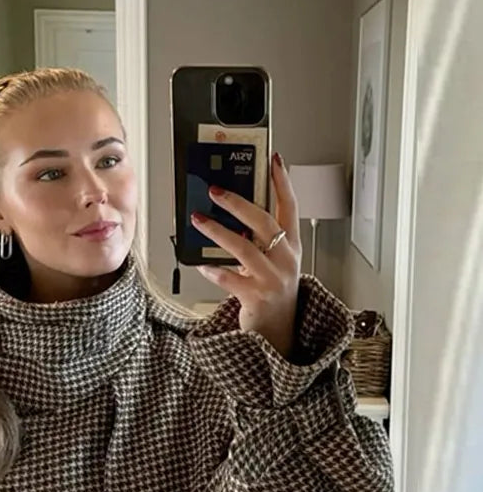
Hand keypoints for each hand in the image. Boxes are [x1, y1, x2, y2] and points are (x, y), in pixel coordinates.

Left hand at [191, 153, 302, 359]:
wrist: (279, 332)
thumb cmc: (272, 290)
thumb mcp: (273, 259)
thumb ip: (260, 237)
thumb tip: (233, 210)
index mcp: (292, 245)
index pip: (291, 206)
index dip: (283, 182)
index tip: (275, 159)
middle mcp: (286, 260)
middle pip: (264, 223)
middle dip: (237, 204)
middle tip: (215, 191)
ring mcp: (273, 279)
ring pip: (245, 248)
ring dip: (218, 232)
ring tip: (198, 220)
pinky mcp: (258, 297)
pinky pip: (231, 279)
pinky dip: (214, 271)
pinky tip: (202, 265)